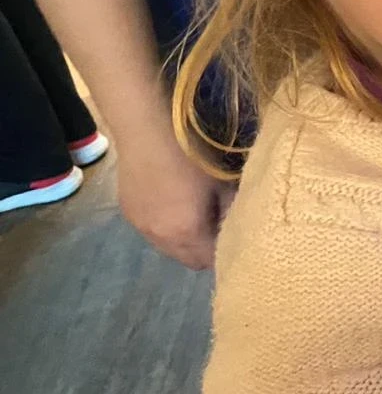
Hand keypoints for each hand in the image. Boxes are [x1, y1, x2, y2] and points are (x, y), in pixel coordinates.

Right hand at [117, 127, 232, 268]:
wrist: (145, 132)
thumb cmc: (190, 156)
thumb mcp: (221, 183)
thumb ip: (232, 210)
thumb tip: (240, 224)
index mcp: (187, 233)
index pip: (210, 261)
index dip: (224, 254)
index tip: (234, 240)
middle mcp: (161, 238)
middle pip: (188, 260)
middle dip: (204, 251)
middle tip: (217, 229)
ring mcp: (141, 227)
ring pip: (168, 249)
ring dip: (183, 242)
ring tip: (193, 217)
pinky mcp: (128, 214)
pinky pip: (152, 233)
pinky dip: (165, 228)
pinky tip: (171, 205)